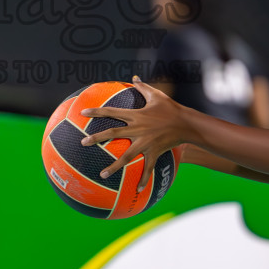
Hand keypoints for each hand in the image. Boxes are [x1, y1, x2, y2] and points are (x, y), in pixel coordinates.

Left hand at [79, 77, 188, 191]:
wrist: (186, 124)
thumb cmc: (171, 108)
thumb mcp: (156, 95)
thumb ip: (142, 87)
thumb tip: (134, 77)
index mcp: (135, 115)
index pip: (111, 112)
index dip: (96, 112)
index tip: (83, 113)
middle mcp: (137, 129)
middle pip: (113, 133)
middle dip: (97, 138)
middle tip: (82, 143)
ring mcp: (145, 142)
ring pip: (126, 156)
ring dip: (113, 166)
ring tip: (102, 175)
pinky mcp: (153, 152)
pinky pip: (147, 168)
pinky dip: (143, 179)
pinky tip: (137, 190)